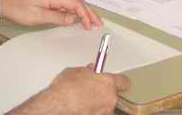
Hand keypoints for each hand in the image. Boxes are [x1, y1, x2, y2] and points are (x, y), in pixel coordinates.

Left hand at [0, 0, 101, 29]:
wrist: (3, 2)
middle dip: (89, 13)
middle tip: (99, 24)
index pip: (76, 4)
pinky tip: (75, 19)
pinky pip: (65, 6)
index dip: (86, 15)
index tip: (91, 26)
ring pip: (72, 4)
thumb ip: (57, 18)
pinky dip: (74, 12)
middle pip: (77, 3)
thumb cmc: (17, 9)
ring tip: (91, 22)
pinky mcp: (47, 2)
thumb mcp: (37, 16)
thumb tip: (73, 19)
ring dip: (83, 13)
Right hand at [13, 66, 129, 114]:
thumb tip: (89, 70)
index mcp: (108, 82)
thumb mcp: (75, 72)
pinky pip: (99, 114)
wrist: (58, 106)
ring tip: (88, 103)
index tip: (117, 81)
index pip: (123, 81)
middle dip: (107, 94)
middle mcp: (110, 98)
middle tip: (95, 92)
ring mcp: (104, 112)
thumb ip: (87, 71)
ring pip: (108, 109)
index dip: (119, 81)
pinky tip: (84, 109)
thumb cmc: (65, 91)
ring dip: (101, 106)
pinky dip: (93, 112)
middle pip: (115, 96)